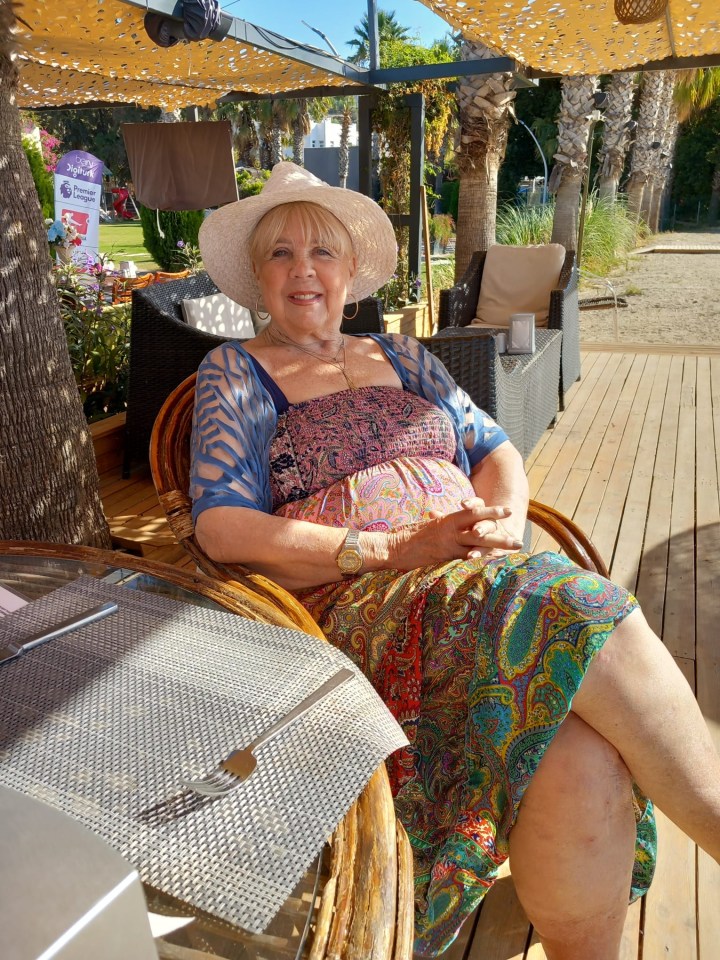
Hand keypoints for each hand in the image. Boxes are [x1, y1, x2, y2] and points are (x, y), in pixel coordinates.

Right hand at [384, 497, 523, 569]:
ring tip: (513, 548)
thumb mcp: (425, 525)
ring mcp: (448, 543)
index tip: (506, 512)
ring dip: (497, 545)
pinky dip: (480, 561)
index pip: (473, 512)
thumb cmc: (407, 537)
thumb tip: (437, 513)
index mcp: (447, 520)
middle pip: (481, 525)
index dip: (490, 511)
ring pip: (478, 542)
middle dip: (500, 532)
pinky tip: (493, 567)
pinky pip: (465, 558)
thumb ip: (436, 521)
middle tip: (519, 539)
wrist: (392, 546)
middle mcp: (450, 529)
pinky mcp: (444, 557)